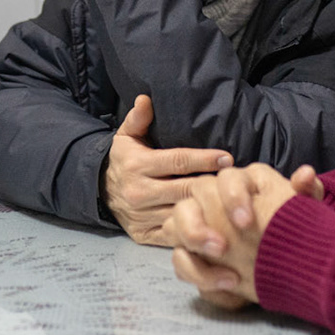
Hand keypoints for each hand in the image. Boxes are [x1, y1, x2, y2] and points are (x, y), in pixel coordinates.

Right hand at [103, 94, 232, 245]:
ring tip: (232, 205)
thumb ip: (138, 118)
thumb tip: (146, 99)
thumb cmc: (123, 160)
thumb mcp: (126, 136)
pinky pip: (174, 236)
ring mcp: (142, 217)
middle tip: (236, 183)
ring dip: (207, 211)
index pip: (177, 161)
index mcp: (137, 165)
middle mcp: (139, 192)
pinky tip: (215, 226)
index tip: (227, 158)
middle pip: (184, 189)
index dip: (204, 159)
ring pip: (182, 215)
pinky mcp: (144, 235)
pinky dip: (194, 232)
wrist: (98, 192)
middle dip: (212, 186)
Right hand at [168, 163, 300, 308]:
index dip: (234, 197)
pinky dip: (198, 273)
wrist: (285, 258)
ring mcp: (198, 224)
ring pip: (176, 224)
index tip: (246, 222)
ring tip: (217, 266)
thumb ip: (307, 192)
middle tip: (221, 248)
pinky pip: (181, 259)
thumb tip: (306, 174)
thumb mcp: (304, 212)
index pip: (229, 178)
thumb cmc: (291, 228)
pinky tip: (226, 285)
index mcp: (241, 183)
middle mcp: (213, 198)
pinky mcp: (192, 253)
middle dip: (201, 223)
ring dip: (191, 243)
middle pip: (193, 197)